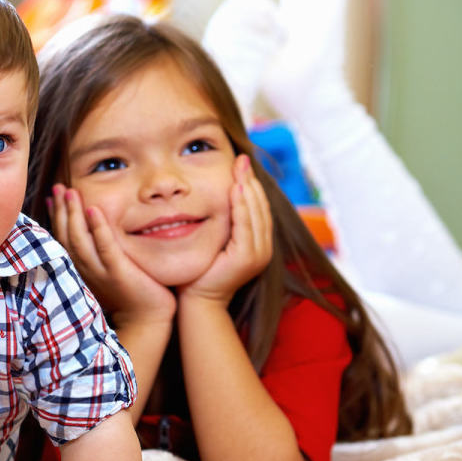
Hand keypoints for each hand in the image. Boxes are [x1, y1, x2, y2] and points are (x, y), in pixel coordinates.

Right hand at [50, 183, 175, 325]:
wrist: (147, 319)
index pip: (63, 238)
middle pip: (66, 235)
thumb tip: (92, 232)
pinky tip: (94, 210)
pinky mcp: (118, 272)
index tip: (52, 197)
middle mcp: (84, 270)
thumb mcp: (108, 272)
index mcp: (80, 269)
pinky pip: (105, 246)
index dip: (56, 216)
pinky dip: (98, 228)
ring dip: (73, 214)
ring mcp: (99, 271)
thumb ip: (98, 254)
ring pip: (79, 239)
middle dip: (61, 210)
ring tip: (70, 192)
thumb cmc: (131, 294)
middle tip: (58, 187)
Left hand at [178, 155, 272, 305]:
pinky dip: (241, 205)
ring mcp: (258, 254)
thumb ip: (222, 225)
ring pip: (256, 213)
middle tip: (242, 159)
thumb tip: (215, 199)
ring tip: (240, 168)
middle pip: (260, 207)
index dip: (251, 185)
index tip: (241, 164)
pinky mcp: (247, 257)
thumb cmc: (200, 272)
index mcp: (258, 244)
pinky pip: (246, 225)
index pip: (258, 208)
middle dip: (251, 181)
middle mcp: (263, 249)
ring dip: (248, 188)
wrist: (197, 301)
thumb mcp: (214, 243)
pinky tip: (235, 189)